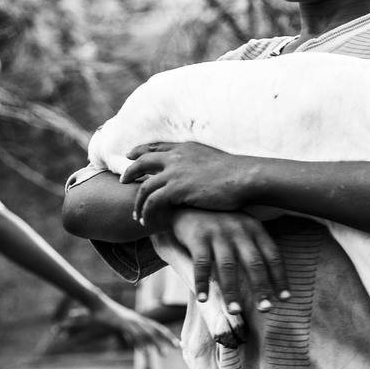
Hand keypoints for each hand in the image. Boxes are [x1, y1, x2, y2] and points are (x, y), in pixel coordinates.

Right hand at [81, 298, 179, 354]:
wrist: (98, 305)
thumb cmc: (109, 316)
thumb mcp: (122, 326)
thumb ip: (130, 335)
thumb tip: (136, 345)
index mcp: (139, 320)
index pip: (156, 327)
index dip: (166, 335)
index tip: (176, 343)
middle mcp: (138, 320)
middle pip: (156, 330)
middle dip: (167, 339)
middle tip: (177, 347)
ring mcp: (131, 321)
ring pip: (147, 334)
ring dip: (156, 344)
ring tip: (164, 354)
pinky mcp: (123, 324)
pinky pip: (133, 335)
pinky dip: (140, 343)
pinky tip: (145, 352)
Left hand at [120, 142, 253, 226]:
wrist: (246, 177)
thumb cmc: (238, 174)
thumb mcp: (215, 161)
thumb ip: (201, 164)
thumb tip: (200, 175)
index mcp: (186, 148)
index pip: (157, 147)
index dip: (141, 151)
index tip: (131, 155)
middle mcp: (176, 157)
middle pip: (142, 161)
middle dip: (130, 171)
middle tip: (122, 180)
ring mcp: (175, 173)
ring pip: (144, 187)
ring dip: (138, 202)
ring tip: (136, 214)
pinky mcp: (176, 189)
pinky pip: (152, 202)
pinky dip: (147, 212)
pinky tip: (146, 221)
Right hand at [169, 208, 287, 313]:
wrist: (186, 201)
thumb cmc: (218, 221)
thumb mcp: (241, 227)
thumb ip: (253, 246)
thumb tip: (269, 279)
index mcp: (254, 228)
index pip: (272, 255)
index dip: (280, 277)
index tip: (285, 298)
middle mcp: (239, 229)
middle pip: (254, 262)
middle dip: (261, 287)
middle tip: (266, 309)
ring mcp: (218, 232)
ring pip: (228, 266)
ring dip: (232, 290)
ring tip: (235, 311)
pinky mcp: (197, 236)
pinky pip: (201, 263)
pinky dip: (202, 282)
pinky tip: (203, 299)